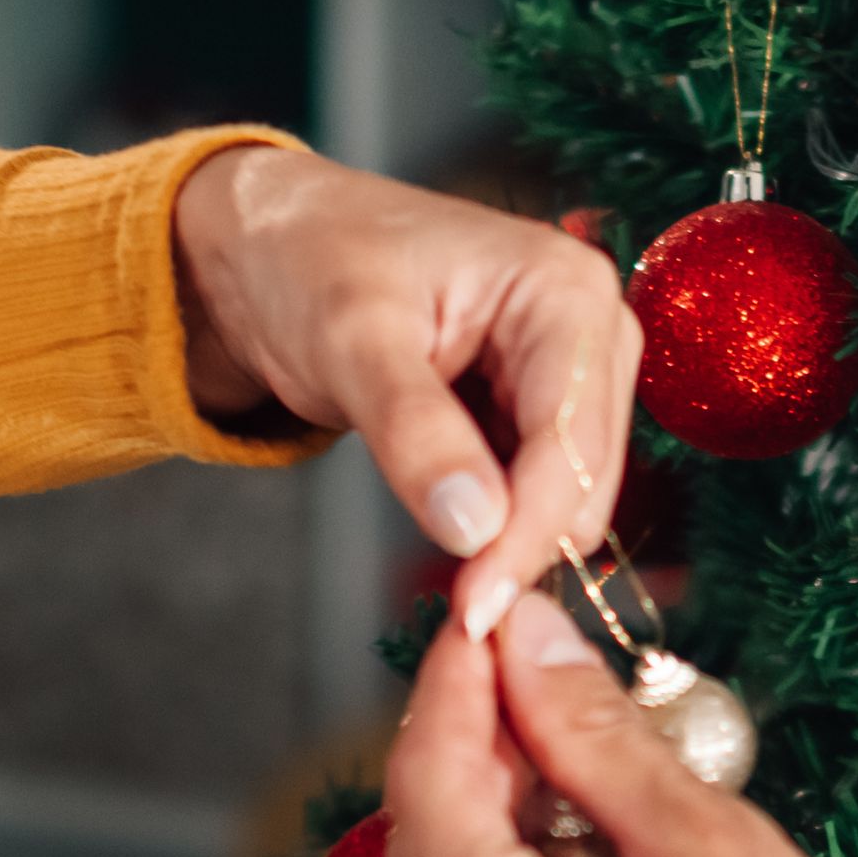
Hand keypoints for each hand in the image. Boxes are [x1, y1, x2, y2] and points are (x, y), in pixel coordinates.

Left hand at [169, 145, 640, 642]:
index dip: (529, 535)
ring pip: (571, 493)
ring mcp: (570, 369)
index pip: (572, 441)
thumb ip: (416, 433)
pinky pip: (539, 488)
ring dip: (515, 540)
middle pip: (586, 475)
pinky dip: (501, 525)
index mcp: (565, 290)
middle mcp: (591, 327)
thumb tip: (479, 529)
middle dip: (525, 544)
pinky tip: (457, 539)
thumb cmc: (305, 259)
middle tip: (460, 613)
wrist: (266, 243)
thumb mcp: (351, 341)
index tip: (476, 612)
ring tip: (454, 585)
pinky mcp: (537, 405)